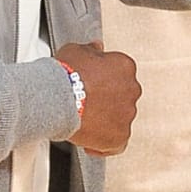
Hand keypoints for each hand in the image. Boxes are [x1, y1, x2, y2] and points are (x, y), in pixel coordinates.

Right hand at [54, 40, 139, 155]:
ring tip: (84, 121)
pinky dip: (105, 144)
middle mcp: (132, 89)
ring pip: (120, 119)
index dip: (104, 80)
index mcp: (125, 66)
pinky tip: (91, 143)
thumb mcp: (76, 50)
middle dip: (108, 100)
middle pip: (123, 96)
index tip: (91, 84)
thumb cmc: (65, 73)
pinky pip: (117, 144)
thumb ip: (91, 50)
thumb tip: (97, 47)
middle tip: (88, 103)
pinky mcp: (120, 136)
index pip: (120, 73)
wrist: (58, 98)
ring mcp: (127, 114)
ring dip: (106, 121)